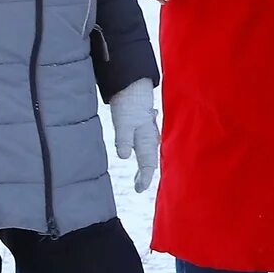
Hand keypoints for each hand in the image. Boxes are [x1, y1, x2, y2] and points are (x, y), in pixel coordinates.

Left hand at [108, 77, 160, 192]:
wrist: (131, 82)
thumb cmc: (128, 101)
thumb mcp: (124, 121)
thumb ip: (124, 139)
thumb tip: (124, 157)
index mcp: (147, 138)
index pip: (148, 163)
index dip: (144, 178)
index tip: (139, 190)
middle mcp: (149, 135)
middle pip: (150, 159)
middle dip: (145, 174)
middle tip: (138, 187)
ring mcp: (147, 128)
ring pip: (148, 151)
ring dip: (145, 163)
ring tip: (139, 175)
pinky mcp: (142, 123)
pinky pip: (145, 142)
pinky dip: (143, 151)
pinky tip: (138, 151)